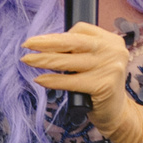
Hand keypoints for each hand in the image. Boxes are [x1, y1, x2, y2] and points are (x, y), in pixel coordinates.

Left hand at [23, 25, 142, 142]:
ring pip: (67, 61)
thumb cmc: (99, 85)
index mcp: (111, 40)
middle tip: (26, 44)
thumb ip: (78, 50)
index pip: (80, 30)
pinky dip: (52, 81)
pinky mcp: (103, 85)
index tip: (43, 42)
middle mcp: (113, 51)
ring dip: (43, 60)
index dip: (59, 36)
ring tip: (27, 60)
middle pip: (72, 42)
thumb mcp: (94, 62)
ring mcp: (109, 67)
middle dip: (45, 42)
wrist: (116, 113)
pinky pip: (69, 81)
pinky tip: (40, 79)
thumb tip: (46, 43)